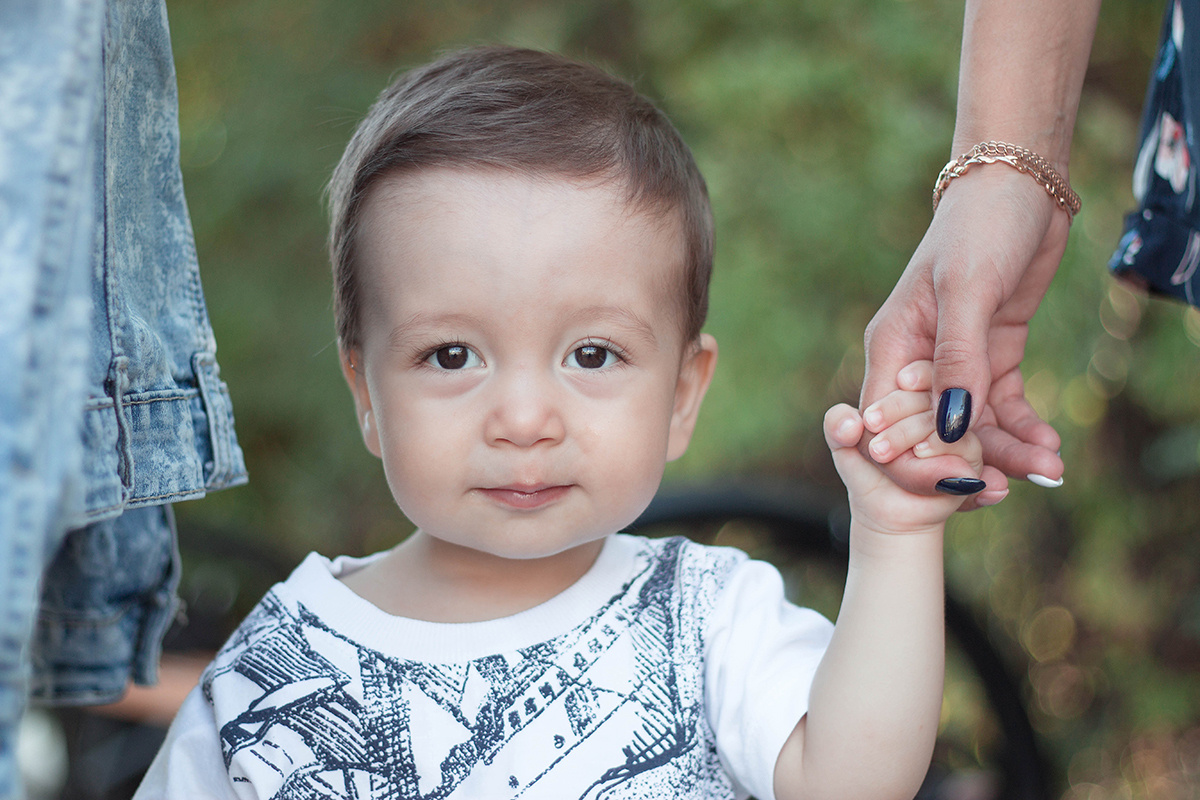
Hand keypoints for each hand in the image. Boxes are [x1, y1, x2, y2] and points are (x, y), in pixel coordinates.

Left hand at [827, 362, 982, 533]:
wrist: (884, 510)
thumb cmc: (867, 470)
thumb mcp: (843, 444)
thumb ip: (837, 424)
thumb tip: (853, 424)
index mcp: (914, 394)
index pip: (921, 368)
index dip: (903, 379)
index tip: (875, 406)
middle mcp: (940, 406)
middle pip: (933, 388)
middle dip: (897, 410)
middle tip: (872, 439)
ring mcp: (959, 430)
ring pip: (947, 414)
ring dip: (911, 431)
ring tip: (882, 453)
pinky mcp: (972, 458)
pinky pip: (963, 443)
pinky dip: (937, 447)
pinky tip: (917, 454)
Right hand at [861, 167, 1066, 502]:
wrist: (1022, 188)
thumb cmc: (979, 229)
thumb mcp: (966, 291)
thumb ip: (957, 360)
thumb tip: (952, 430)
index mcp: (892, 346)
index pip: (887, 422)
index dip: (915, 460)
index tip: (958, 483)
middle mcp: (918, 361)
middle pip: (933, 432)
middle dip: (968, 463)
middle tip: (1007, 491)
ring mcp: (956, 362)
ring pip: (974, 425)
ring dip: (1008, 450)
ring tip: (1049, 469)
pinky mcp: (992, 356)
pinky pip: (1002, 406)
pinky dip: (1024, 428)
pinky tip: (1050, 446)